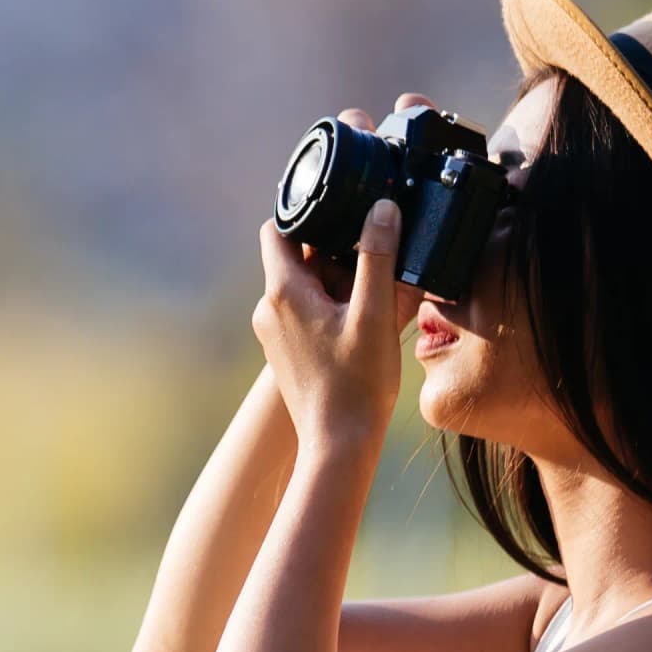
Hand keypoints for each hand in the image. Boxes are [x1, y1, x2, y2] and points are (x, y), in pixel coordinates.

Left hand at [252, 190, 411, 455]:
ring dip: (338, 283)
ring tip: (371, 302)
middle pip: (297, 256)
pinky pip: (306, 313)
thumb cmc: (357, 383)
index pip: (277, 228)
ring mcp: (274, 332)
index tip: (342, 216)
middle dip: (334, 253)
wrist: (339, 443)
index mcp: (283, 291)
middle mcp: (269, 308)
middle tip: (371, 268)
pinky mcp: (285, 351)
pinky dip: (332, 308)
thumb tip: (382, 209)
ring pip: (305, 286)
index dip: (306, 214)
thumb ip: (378, 256)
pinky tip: (362, 325)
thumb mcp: (375, 312)